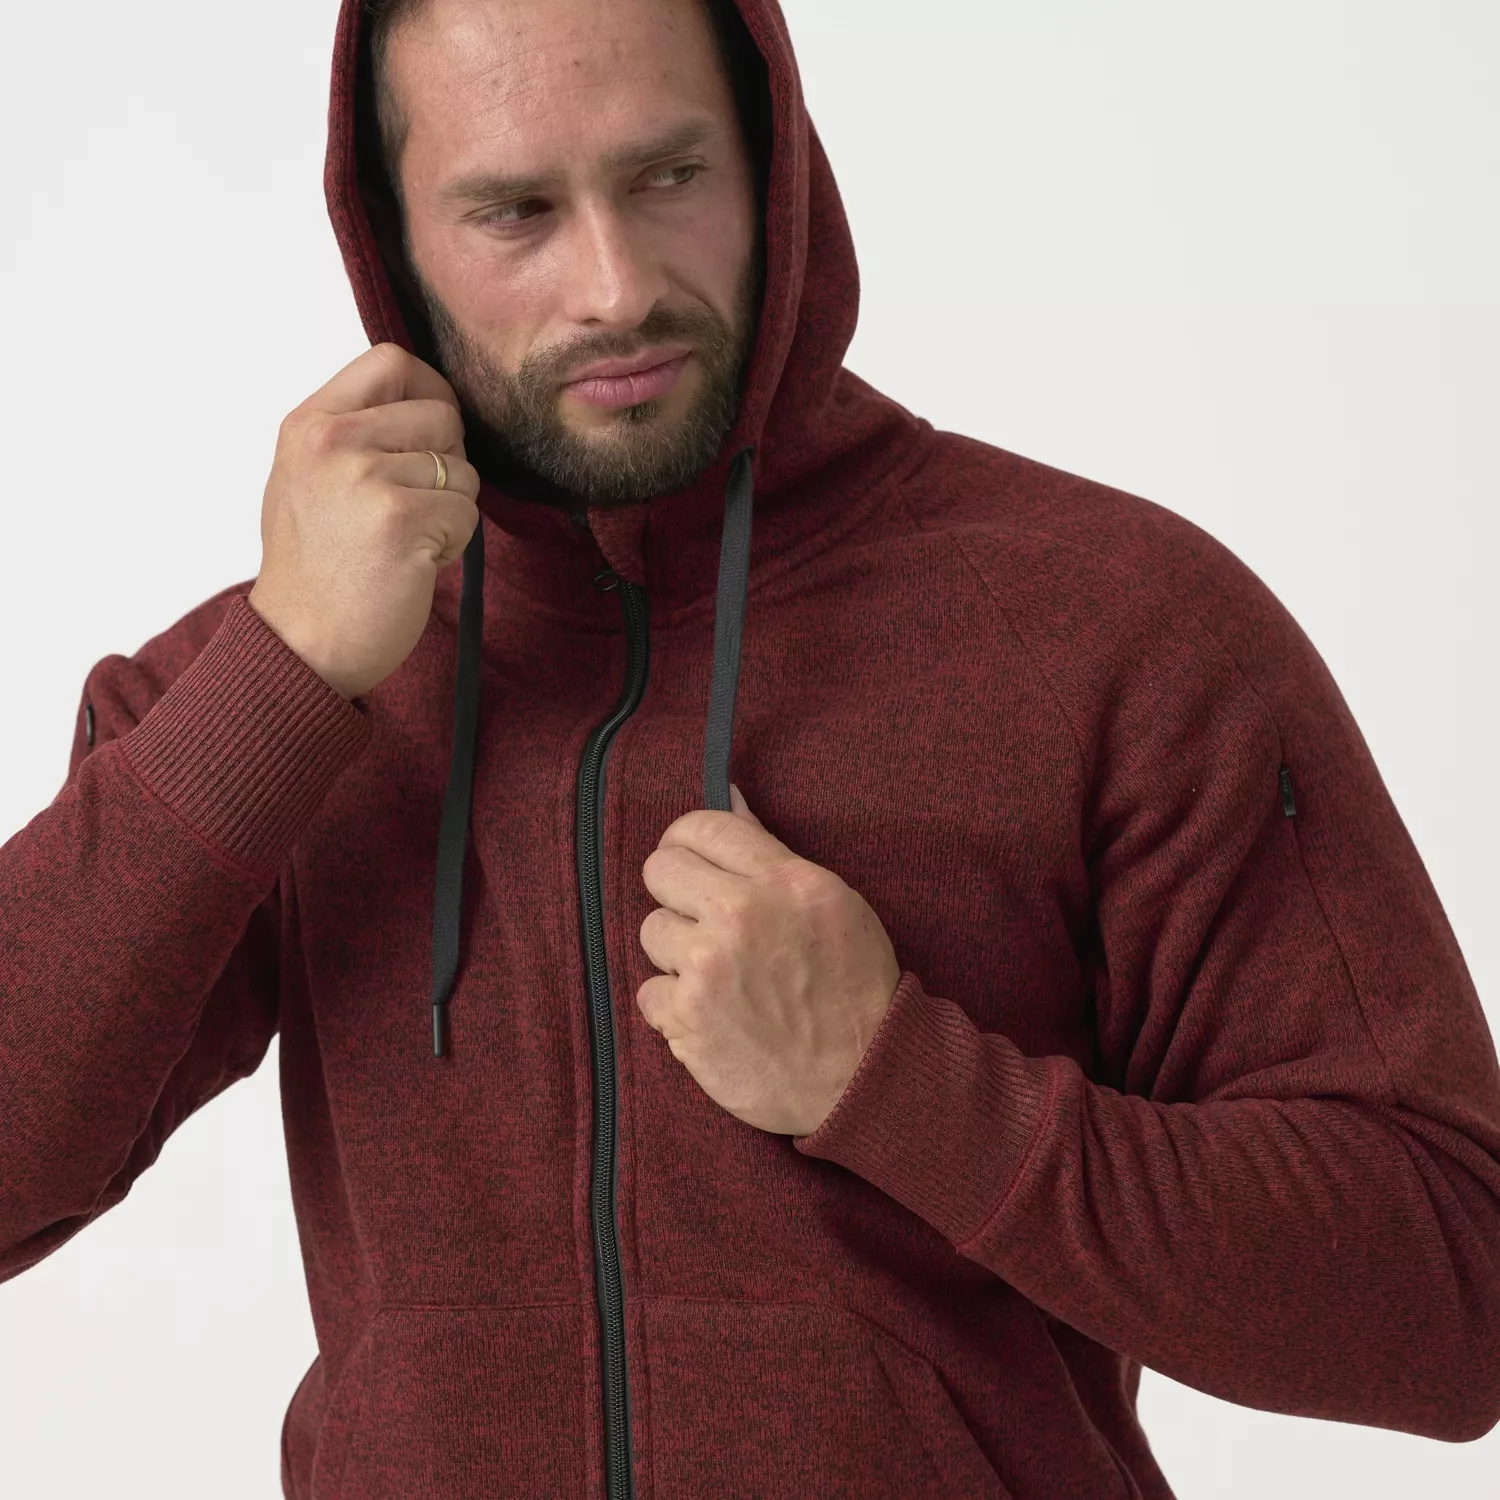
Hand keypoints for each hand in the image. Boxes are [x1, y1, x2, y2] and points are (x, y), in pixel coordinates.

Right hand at [248, 342, 481, 700]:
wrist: (300, 644)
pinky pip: (466, 514)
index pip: (391, 361)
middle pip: (441, 415)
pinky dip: (452, 544)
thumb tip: (423, 401)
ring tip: (404, 542)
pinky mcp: (401, 520)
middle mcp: (333, 441)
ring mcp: (365, 479)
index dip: (430, 391)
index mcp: (308, 424)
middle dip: (448, 463)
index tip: (432, 432)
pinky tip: (412, 565)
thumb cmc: (315, 570)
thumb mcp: (308, 478)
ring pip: (462, 470)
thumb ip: (354, 433)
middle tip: (415, 507)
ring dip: (449, 511)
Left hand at [637, 785, 900, 1135]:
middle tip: (702, 921)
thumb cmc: (855, 989)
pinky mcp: (686, 1018)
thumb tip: (728, 796)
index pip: (703, 827)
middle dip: (677, 894)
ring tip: (720, 979)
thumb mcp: (831, 903)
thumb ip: (771, 853)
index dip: (688, 841)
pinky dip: (674, 1009)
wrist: (862, 1076)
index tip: (692, 862)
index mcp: (783, 880)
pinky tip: (713, 1017)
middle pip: (660, 870)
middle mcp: (741, 914)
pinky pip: (648, 993)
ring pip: (651, 931)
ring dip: (678, 956)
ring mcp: (708, 967)